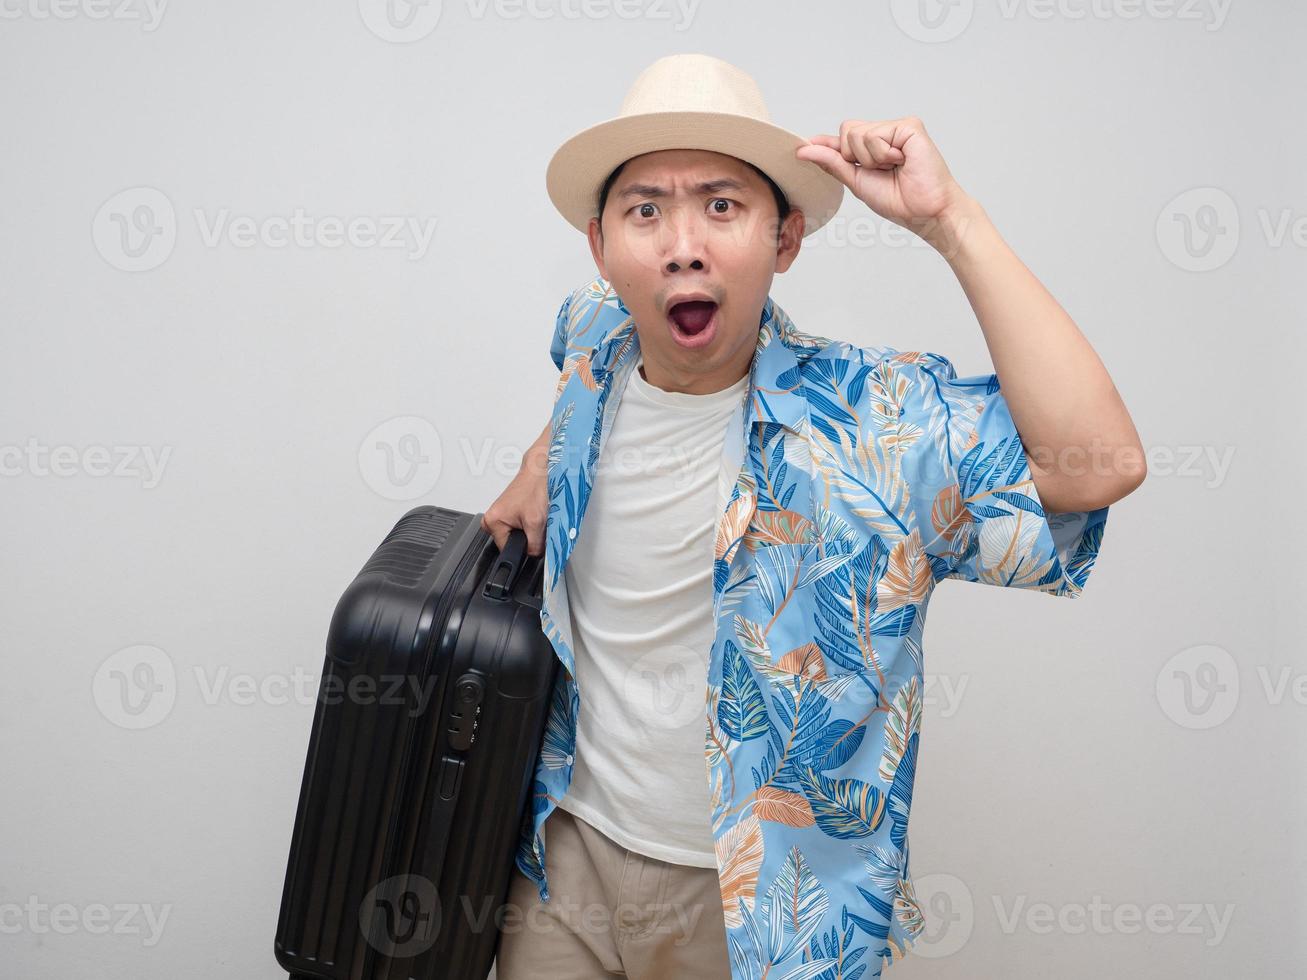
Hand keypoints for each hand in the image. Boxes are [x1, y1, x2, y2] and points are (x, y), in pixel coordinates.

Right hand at [481, 441, 548, 557]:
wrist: (542, 469)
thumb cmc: (536, 487)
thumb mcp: (537, 522)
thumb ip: (535, 545)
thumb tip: (534, 556)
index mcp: (492, 522)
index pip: (508, 550)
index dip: (524, 548)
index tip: (534, 540)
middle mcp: (491, 518)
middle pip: (512, 543)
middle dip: (528, 538)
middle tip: (536, 523)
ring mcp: (499, 514)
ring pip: (518, 535)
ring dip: (530, 530)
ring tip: (536, 514)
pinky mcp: (508, 511)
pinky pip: (520, 527)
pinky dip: (530, 523)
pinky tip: (535, 512)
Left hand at [796, 117, 969, 238]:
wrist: (924, 212)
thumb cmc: (899, 201)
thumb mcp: (856, 181)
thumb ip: (832, 162)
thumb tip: (804, 150)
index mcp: (874, 147)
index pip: (842, 138)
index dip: (825, 144)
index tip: (802, 148)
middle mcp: (886, 132)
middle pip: (846, 131)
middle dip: (854, 157)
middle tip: (881, 171)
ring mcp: (897, 127)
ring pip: (857, 133)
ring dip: (870, 159)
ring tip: (894, 167)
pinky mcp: (909, 126)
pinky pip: (874, 134)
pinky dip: (882, 154)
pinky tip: (901, 161)